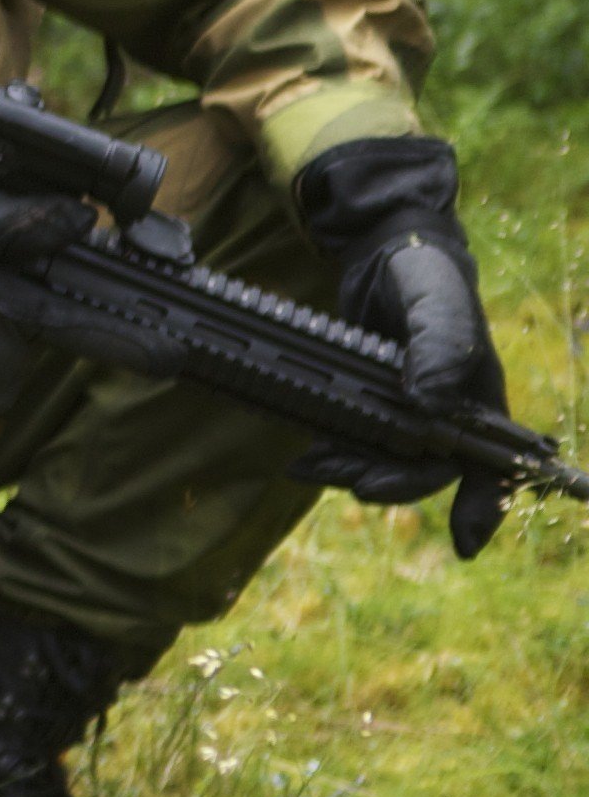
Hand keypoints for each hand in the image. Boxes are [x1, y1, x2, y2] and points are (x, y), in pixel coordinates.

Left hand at [287, 134, 511, 555]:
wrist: (383, 252)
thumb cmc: (424, 275)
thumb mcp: (434, 300)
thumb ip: (438, 344)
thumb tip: (429, 403)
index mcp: (478, 397)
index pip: (492, 465)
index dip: (486, 506)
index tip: (467, 544)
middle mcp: (445, 413)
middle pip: (427, 472)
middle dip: (395, 486)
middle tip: (357, 486)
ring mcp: (404, 411)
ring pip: (384, 463)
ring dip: (352, 472)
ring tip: (311, 465)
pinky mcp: (366, 403)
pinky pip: (354, 443)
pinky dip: (333, 452)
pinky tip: (304, 455)